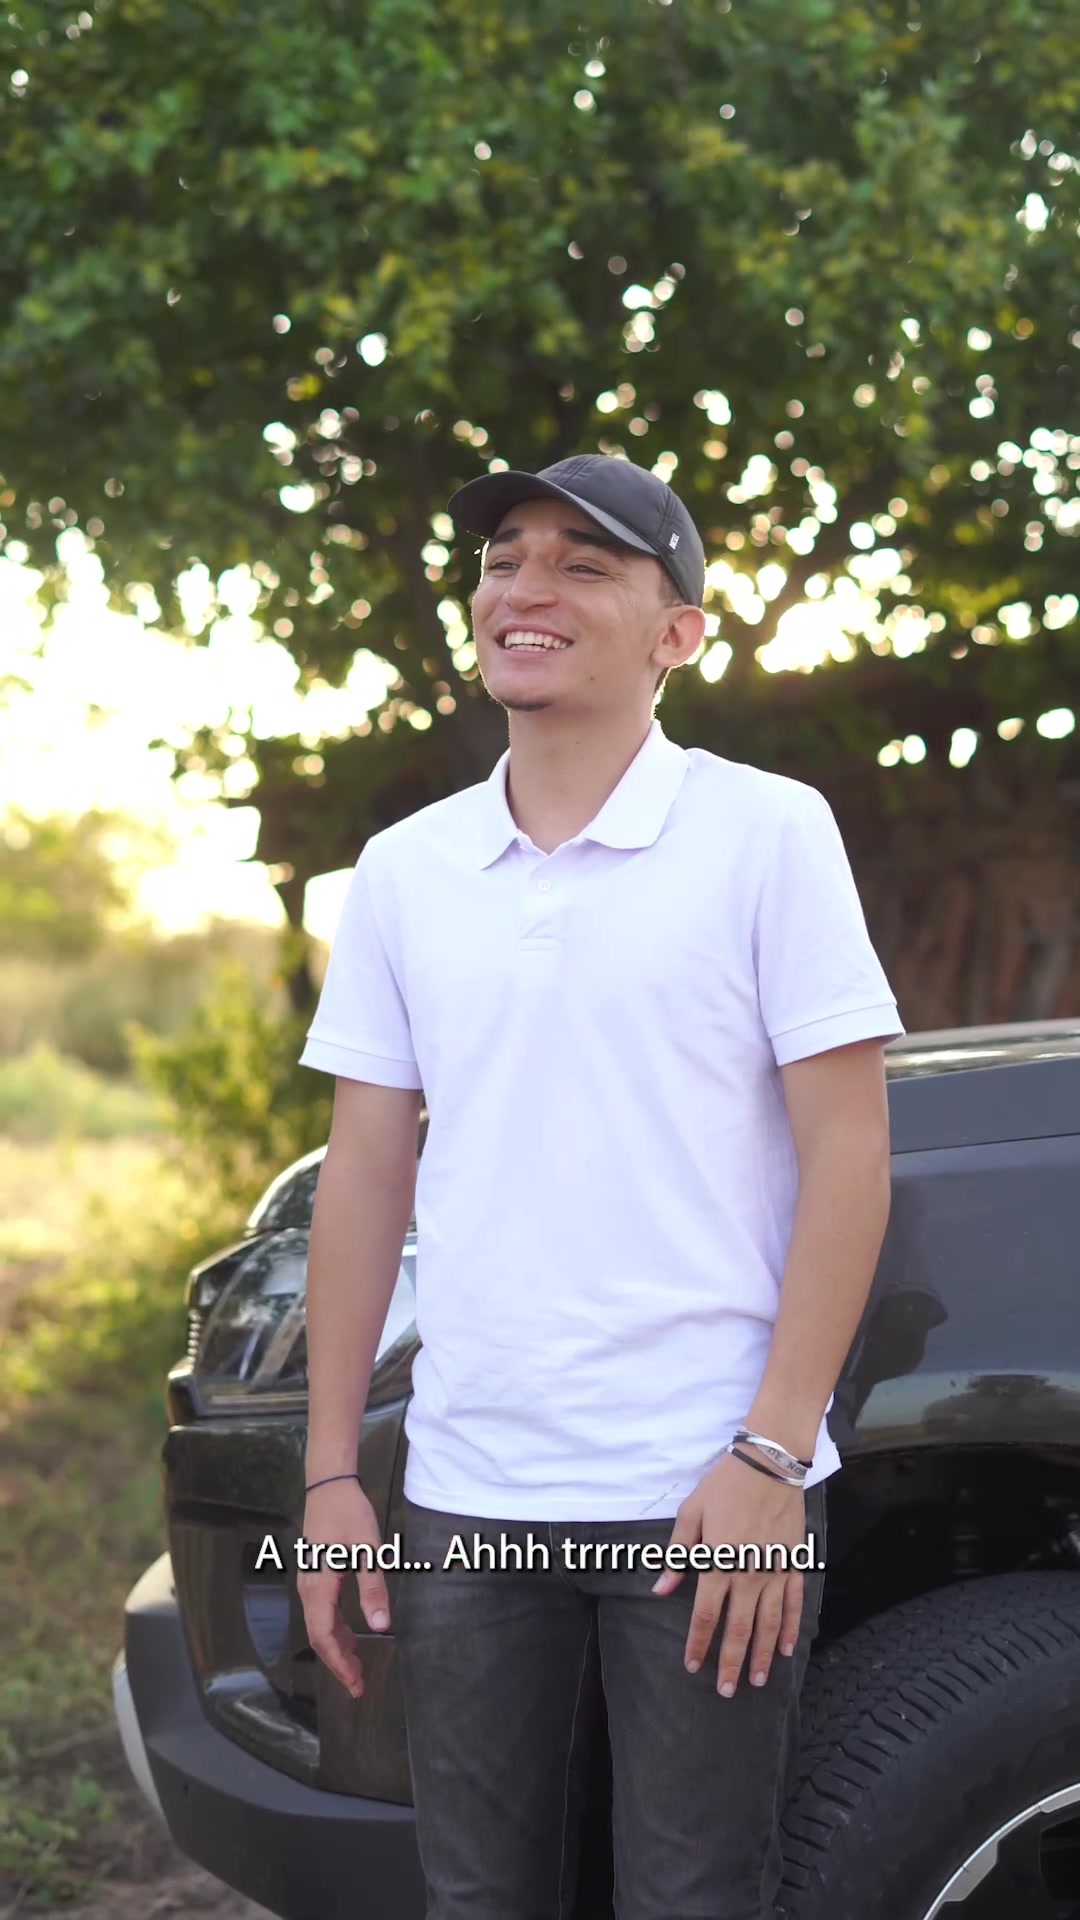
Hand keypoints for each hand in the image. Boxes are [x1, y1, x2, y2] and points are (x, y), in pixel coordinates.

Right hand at [297, 1478, 389, 1698]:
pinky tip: (350, 1633)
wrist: (328, 1486)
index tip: (354, 1684)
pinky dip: (335, 1628)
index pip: (323, 1636)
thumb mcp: (367, 1550)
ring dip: (337, 1646)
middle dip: (338, 1663)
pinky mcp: (315, 1574)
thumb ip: (373, 1588)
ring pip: (319, 1625)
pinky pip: (321, 1611)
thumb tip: (380, 1625)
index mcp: (319, 1587)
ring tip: (358, 1666)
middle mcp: (308, 1589)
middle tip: (358, 1685)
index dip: (338, 1663)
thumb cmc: (349, 1514)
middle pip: (318, 1636)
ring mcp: (309, 1582)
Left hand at [651, 1451, 805, 1694]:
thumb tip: (660, 1588)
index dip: (698, 1644)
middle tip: (727, 1691)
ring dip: (761, 1655)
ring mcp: (774, 1573)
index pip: (705, 1615)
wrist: (769, 1464)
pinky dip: (790, 1629)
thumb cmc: (724, 1486)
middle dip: (731, 1663)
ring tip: (757, 1681)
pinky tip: (786, 1650)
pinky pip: (794, 1604)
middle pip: (739, 1629)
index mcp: (717, 1564)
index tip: (692, 1666)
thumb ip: (677, 1555)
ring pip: (769, 1624)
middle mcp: (747, 1576)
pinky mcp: (794, 1565)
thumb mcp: (690, 1514)